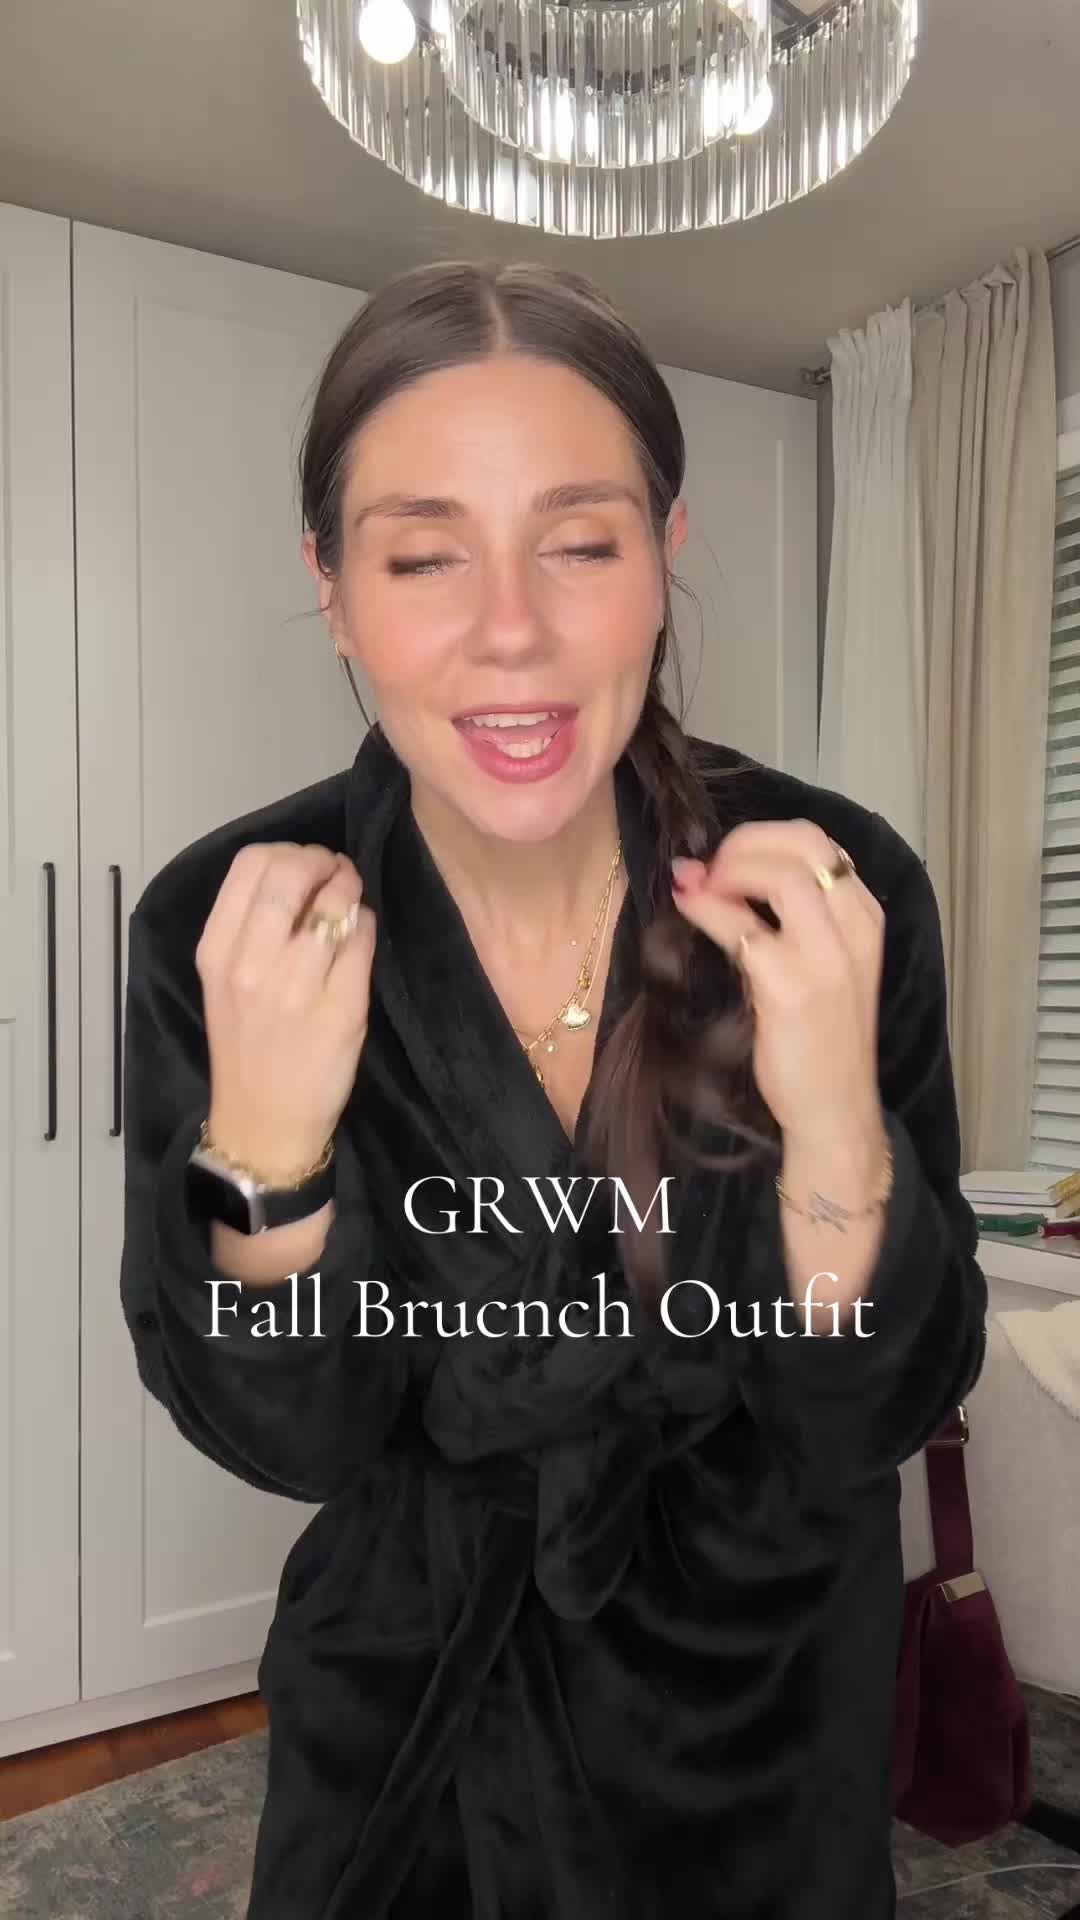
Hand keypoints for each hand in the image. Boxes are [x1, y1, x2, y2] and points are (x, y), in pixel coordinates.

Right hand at [195, 843, 375, 1178]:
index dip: (288, 851)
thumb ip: (250, 927)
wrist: (262, 1122)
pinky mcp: (342, 1009)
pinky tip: (360, 936)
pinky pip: (362, 941)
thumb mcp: (225, 981)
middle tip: (335, 873)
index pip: (251, 864)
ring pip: (335, 903)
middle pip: (293, 871)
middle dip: (323, 861)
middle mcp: (252, 964)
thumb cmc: (245, 1046)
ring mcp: (298, 987)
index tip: (305, 866)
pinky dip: (366, 926)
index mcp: (217, 952)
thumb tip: (300, 872)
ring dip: (350, 888)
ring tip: (350, 899)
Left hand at [670, 820, 885, 1149]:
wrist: (834, 1109)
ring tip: (700, 888)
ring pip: (781, 875)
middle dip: (744, 842)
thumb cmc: (821, 1039)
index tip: (726, 859)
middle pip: (804, 843)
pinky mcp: (792, 988)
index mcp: (865, 917)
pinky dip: (707, 908)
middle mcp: (855, 928)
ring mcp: (826, 958)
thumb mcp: (816, 966)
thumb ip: (779, 918)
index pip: (818, 842)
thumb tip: (702, 870)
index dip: (762, 837)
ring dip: (728, 869)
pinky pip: (742, 928)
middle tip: (708, 869)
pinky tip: (687, 908)